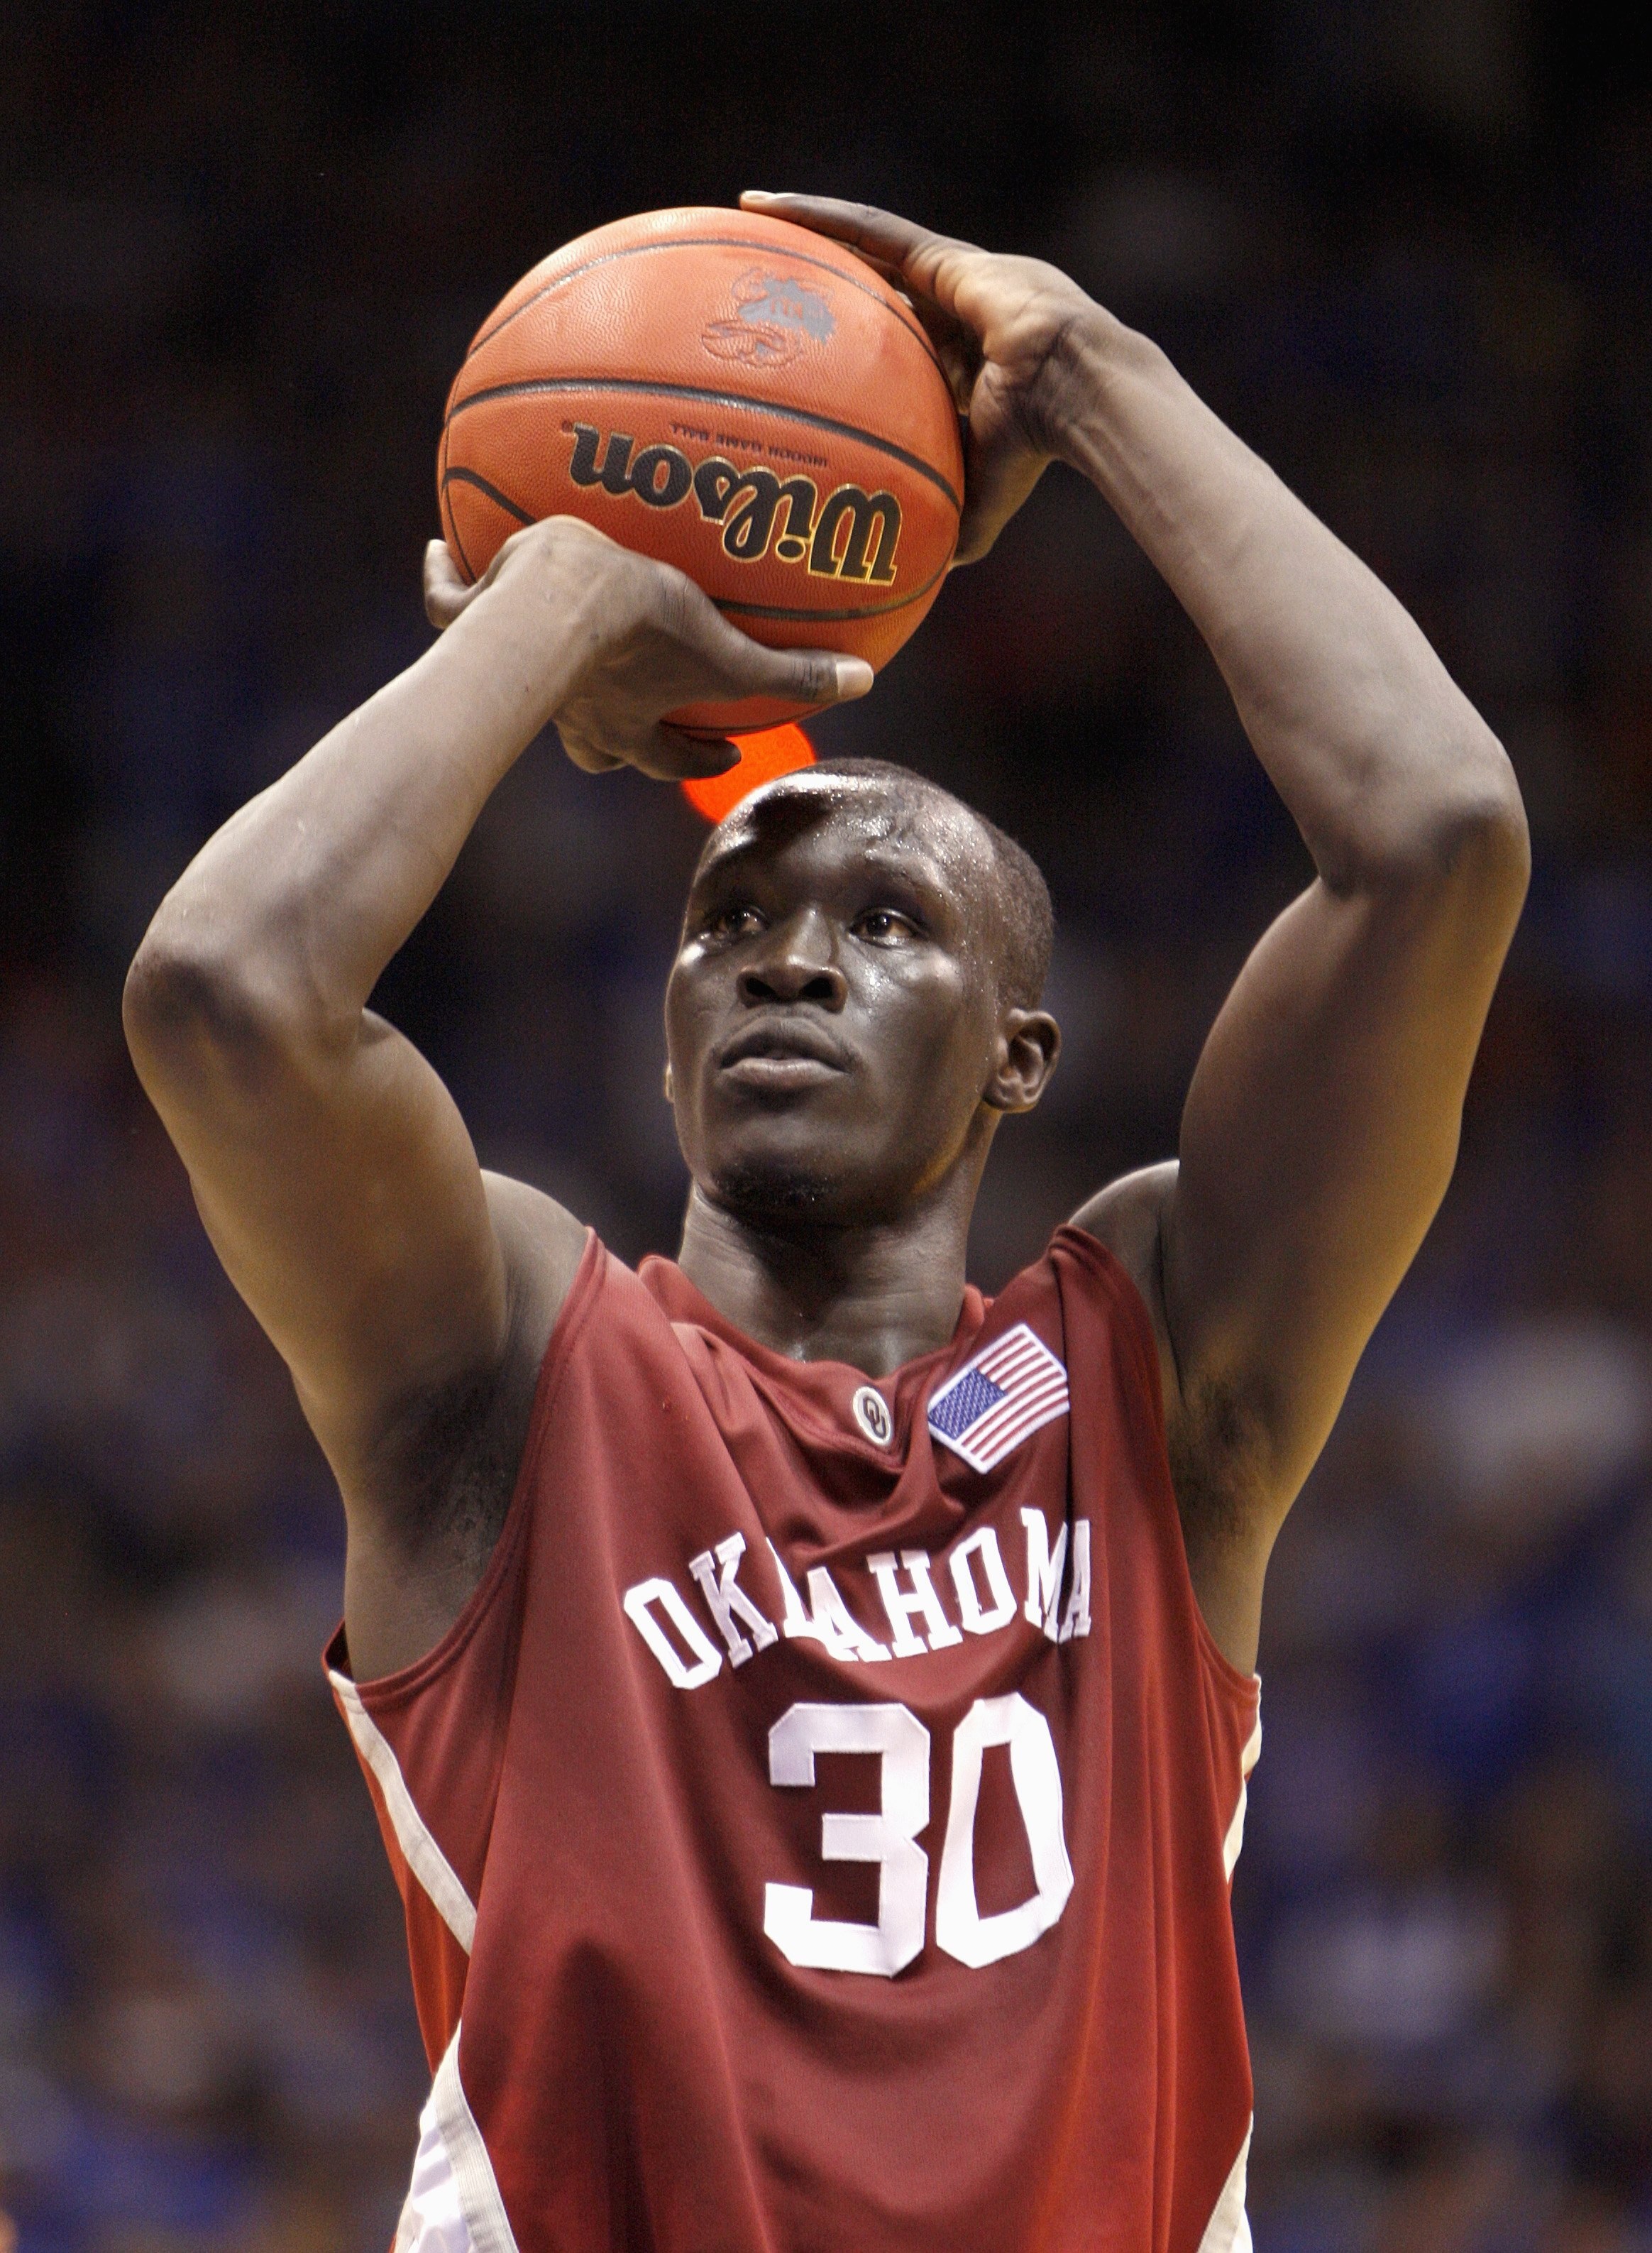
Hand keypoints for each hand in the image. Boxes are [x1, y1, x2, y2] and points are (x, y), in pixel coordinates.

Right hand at [424, 519, 871, 779]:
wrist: (545, 607)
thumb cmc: (634, 632)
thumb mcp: (725, 650)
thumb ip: (791, 674)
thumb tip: (866, 683)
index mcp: (625, 720)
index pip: (667, 756)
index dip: (696, 759)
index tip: (719, 751)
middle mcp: (571, 706)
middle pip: (591, 742)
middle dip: (605, 736)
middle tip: (623, 711)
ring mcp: (516, 668)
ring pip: (519, 680)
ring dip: (530, 668)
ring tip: (523, 628)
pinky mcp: (471, 622)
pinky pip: (449, 600)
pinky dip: (444, 577)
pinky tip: (438, 547)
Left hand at [743, 192, 1096, 564]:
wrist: (1077, 392)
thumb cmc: (1036, 450)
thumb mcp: (983, 498)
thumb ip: (950, 526)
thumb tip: (918, 579)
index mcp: (958, 367)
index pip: (893, 352)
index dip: (851, 352)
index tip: (803, 361)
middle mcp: (948, 316)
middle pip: (870, 293)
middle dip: (820, 284)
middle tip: (761, 287)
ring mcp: (947, 279)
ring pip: (863, 248)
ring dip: (806, 233)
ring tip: (746, 217)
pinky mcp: (943, 257)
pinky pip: (869, 231)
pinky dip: (817, 216)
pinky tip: (764, 206)